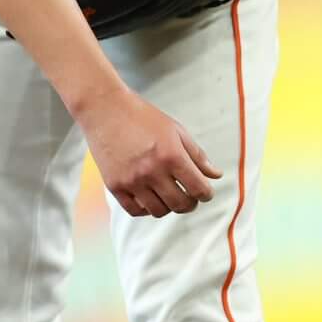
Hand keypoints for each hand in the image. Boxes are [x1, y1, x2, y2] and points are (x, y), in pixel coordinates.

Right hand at [77, 87, 222, 216]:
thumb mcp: (176, 130)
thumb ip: (197, 155)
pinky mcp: (115, 186)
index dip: (207, 194)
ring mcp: (132, 180)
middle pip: (181, 204)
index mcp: (171, 155)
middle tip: (190, 196)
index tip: (206, 192)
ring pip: (159, 211)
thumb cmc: (142, 117)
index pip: (198, 188)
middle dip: (191, 203)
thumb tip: (216, 175)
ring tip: (169, 195)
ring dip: (169, 207)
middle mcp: (152, 171)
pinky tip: (150, 197)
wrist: (105, 109)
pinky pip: (136, 211)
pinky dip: (147, 209)